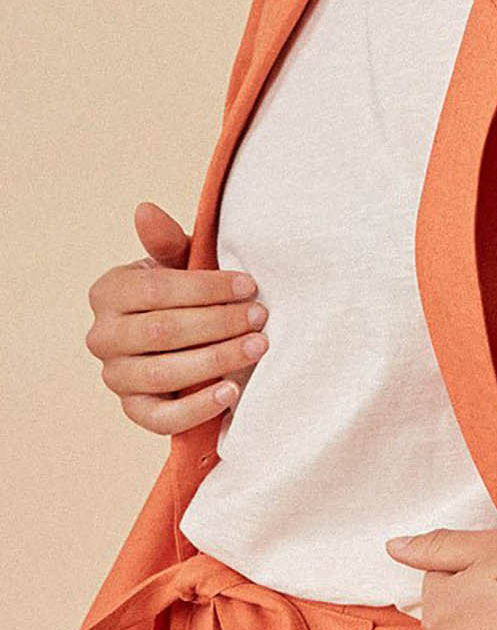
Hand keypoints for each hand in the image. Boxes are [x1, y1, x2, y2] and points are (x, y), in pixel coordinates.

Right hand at [85, 201, 270, 434]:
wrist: (186, 341)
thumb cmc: (184, 296)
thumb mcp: (178, 266)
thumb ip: (167, 243)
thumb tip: (146, 210)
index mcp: (109, 293)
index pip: (156, 290)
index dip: (206, 288)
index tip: (249, 286)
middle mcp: (103, 337)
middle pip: (162, 332)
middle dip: (218, 323)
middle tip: (260, 317)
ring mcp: (116, 377)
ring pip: (164, 374)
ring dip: (217, 360)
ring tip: (257, 347)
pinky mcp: (135, 411)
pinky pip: (163, 418)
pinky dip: (199, 407)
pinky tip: (232, 392)